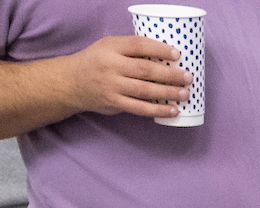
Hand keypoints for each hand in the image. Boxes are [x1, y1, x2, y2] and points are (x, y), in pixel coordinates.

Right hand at [66, 35, 190, 118]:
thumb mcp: (108, 47)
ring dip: (168, 93)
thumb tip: (166, 56)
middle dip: (170, 74)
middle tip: (188, 77)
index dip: (159, 49)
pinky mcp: (114, 102)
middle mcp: (111, 66)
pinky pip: (140, 108)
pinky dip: (158, 110)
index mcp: (110, 47)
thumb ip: (131, 50)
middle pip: (145, 70)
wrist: (71, 82)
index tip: (177, 54)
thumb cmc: (97, 62)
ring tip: (185, 93)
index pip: (138, 45)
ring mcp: (112, 86)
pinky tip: (173, 110)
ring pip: (145, 90)